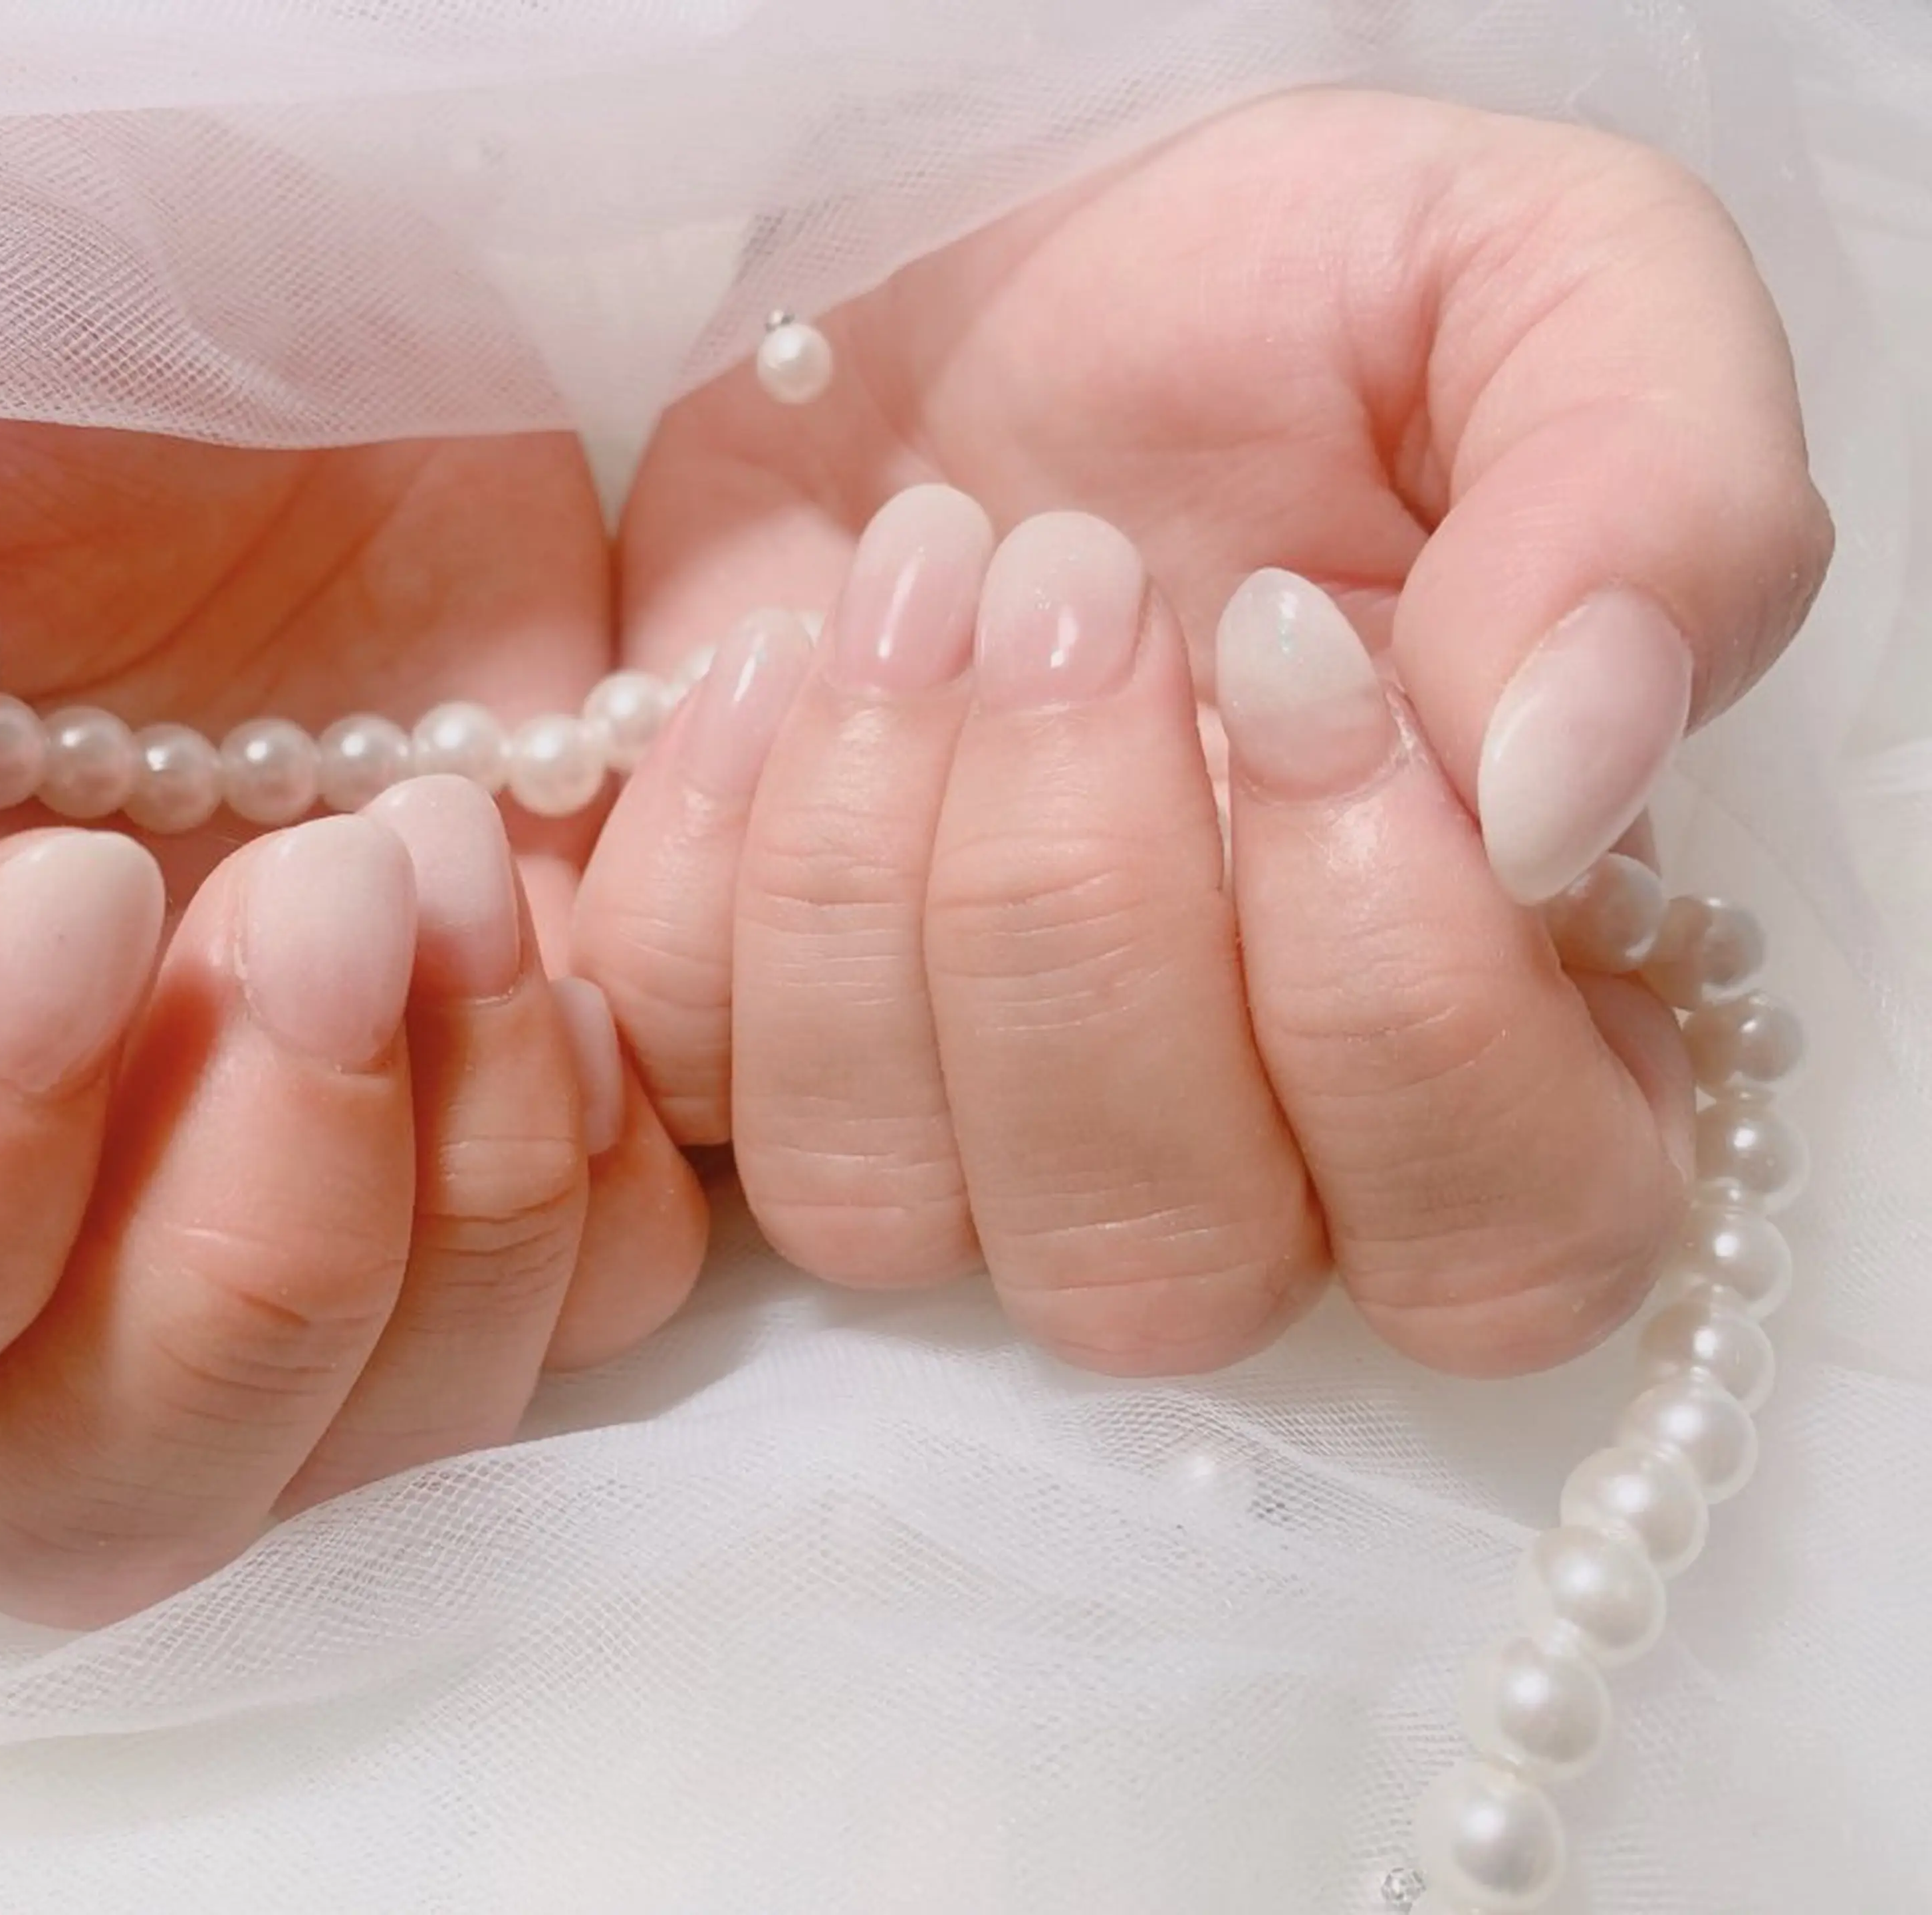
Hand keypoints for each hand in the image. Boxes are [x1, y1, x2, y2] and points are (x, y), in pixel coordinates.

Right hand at [0, 397, 703, 1625]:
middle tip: (336, 892)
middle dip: (242, 1251)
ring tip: (459, 851)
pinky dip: (611, 1166)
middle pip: (78, 1505)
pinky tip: (578, 927)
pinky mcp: (488, 1158)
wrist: (309, 335)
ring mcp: (257, 1216)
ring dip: (455, 1184)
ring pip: (356, 1457)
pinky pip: (585, 1321)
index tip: (73, 900)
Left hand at [579, 89, 1830, 1375]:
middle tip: (1075, 579)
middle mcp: (1235, 1129)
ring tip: (922, 581)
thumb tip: (1560, 810)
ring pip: (885, 1204)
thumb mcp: (1548, 280)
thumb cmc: (1294, 280)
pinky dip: (706, 852)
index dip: (1396, 998)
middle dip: (1083, 917)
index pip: (1499, 1234)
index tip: (1293, 647)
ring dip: (875, 887)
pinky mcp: (734, 1022)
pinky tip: (774, 642)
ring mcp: (955, 1111)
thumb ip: (1656, 513)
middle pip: (1160, 1268)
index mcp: (1506, 1005)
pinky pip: (674, 1065)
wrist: (989, 237)